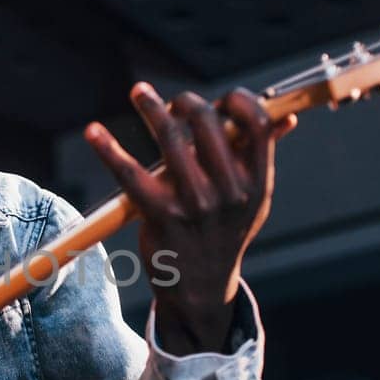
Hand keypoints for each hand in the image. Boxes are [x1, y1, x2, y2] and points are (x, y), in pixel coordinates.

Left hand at [85, 83, 294, 353]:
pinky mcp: (161, 216)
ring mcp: (194, 205)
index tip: (223, 98)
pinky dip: (109, 149)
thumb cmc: (225, 232)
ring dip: (151, 107)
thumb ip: (260, 156)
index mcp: (256, 184)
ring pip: (171, 139)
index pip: (258, 125)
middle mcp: (229, 193)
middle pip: (209, 124)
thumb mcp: (252, 200)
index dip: (239, 101)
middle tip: (174, 104)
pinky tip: (93, 132)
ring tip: (140, 92)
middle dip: (188, 103)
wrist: (202, 286)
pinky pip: (130, 174)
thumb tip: (285, 116)